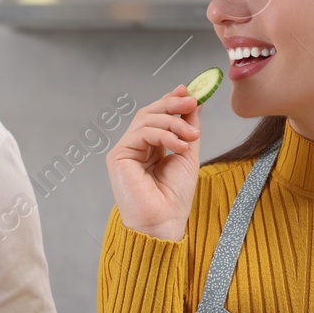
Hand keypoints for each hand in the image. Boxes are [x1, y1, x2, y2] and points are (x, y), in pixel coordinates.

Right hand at [107, 87, 202, 240]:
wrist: (164, 222)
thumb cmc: (174, 198)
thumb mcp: (188, 154)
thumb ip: (188, 128)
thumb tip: (194, 102)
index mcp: (149, 147)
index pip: (157, 116)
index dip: (170, 100)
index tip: (188, 91)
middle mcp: (134, 147)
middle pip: (149, 112)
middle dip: (172, 104)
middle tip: (192, 101)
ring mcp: (125, 150)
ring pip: (146, 119)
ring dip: (172, 122)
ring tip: (191, 136)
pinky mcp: (119, 156)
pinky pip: (142, 133)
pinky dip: (164, 134)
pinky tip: (179, 146)